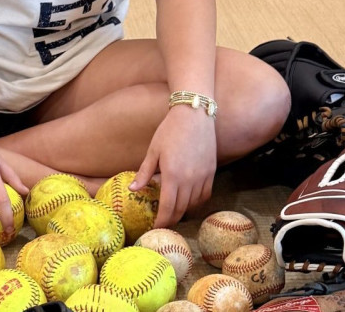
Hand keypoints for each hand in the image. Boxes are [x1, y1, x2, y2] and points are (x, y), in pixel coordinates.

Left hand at [131, 106, 217, 227]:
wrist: (194, 115)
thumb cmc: (169, 131)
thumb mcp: (153, 152)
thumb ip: (144, 173)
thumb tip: (132, 189)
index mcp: (172, 176)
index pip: (167, 208)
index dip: (161, 222)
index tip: (154, 228)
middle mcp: (189, 180)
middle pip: (181, 210)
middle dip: (171, 220)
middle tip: (162, 224)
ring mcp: (203, 177)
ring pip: (194, 204)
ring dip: (183, 211)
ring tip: (173, 212)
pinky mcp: (211, 172)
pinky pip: (205, 195)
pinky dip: (196, 202)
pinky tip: (188, 200)